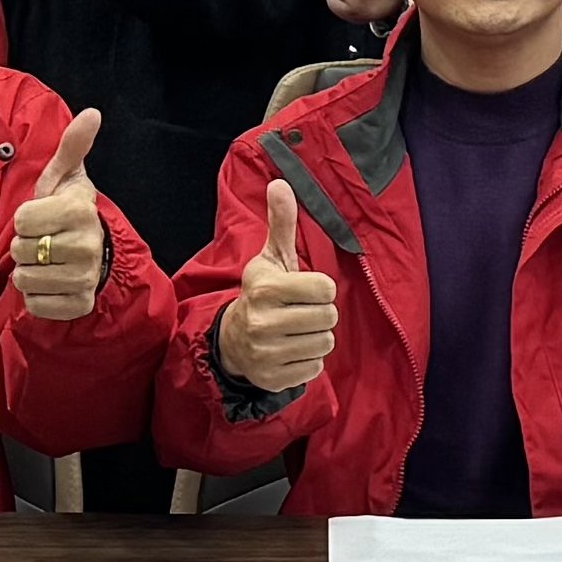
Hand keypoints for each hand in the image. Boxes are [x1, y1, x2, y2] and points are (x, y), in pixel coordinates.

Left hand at [10, 110, 110, 319]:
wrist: (96, 251)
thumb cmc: (67, 210)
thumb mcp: (64, 177)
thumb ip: (72, 146)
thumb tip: (92, 113)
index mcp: (79, 210)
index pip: (22, 220)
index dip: (24, 219)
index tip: (39, 217)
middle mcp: (86, 245)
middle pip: (21, 251)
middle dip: (24, 246)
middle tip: (41, 241)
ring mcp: (84, 278)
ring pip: (26, 280)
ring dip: (27, 273)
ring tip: (44, 262)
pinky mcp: (79, 304)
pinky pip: (36, 305)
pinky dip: (35, 297)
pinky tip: (49, 283)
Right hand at [220, 181, 339, 398]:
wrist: (232, 340)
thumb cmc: (262, 293)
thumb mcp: (271, 258)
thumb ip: (281, 223)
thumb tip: (281, 183)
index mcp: (265, 288)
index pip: (325, 289)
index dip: (320, 288)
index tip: (304, 290)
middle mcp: (263, 322)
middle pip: (328, 318)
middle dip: (320, 314)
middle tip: (300, 312)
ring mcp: (266, 353)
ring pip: (325, 344)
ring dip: (316, 337)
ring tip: (296, 331)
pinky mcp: (272, 378)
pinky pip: (315, 369)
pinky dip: (308, 361)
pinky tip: (290, 350)